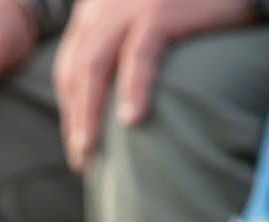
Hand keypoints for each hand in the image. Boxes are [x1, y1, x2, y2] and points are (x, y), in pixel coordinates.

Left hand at [52, 0, 253, 168]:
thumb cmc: (199, 8)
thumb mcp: (151, 24)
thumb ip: (126, 48)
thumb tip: (118, 107)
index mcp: (98, 7)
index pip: (71, 63)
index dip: (70, 106)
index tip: (76, 143)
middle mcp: (106, 3)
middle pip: (76, 68)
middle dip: (74, 117)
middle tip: (80, 159)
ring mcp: (130, 4)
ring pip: (94, 65)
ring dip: (88, 113)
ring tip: (88, 151)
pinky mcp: (160, 11)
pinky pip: (138, 56)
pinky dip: (132, 90)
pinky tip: (131, 121)